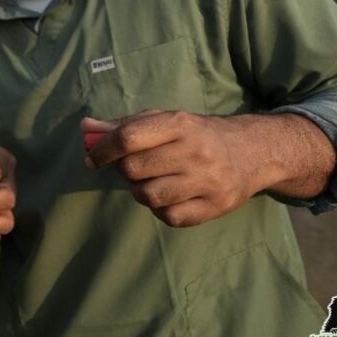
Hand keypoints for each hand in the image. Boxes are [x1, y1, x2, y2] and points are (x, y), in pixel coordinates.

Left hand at [83, 110, 259, 227]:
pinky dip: (160, 210)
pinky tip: (169, 197)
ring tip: (151, 182)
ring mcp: (207, 181)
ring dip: (140, 191)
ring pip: (148, 196)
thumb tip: (86, 127)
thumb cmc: (194, 135)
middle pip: (133, 169)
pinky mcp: (215, 206)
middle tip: (134, 168)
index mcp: (179, 124)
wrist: (250, 152)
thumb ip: (123, 125)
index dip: (102, 150)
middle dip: (124, 171)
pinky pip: (169, 216)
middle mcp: (195, 152)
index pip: (127, 138)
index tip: (93, 158)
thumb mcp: (163, 120)